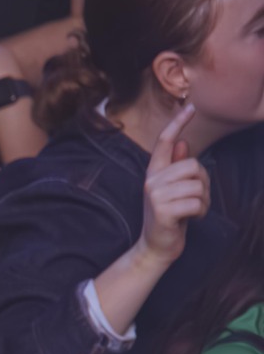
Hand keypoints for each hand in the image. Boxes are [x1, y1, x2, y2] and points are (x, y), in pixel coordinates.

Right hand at [136, 104, 209, 267]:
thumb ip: (177, 167)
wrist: (156, 246)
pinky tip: (190, 219)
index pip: (164, 142)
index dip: (178, 123)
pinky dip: (199, 213)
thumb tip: (184, 142)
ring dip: (203, 201)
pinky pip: (195, 202)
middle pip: (193, 166)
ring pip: (197, 185)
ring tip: (191, 211)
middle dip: (203, 184)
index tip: (191, 107)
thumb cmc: (169, 217)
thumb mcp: (174, 190)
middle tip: (195, 200)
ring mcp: (155, 196)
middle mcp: (151, 181)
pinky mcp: (162, 211)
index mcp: (154, 173)